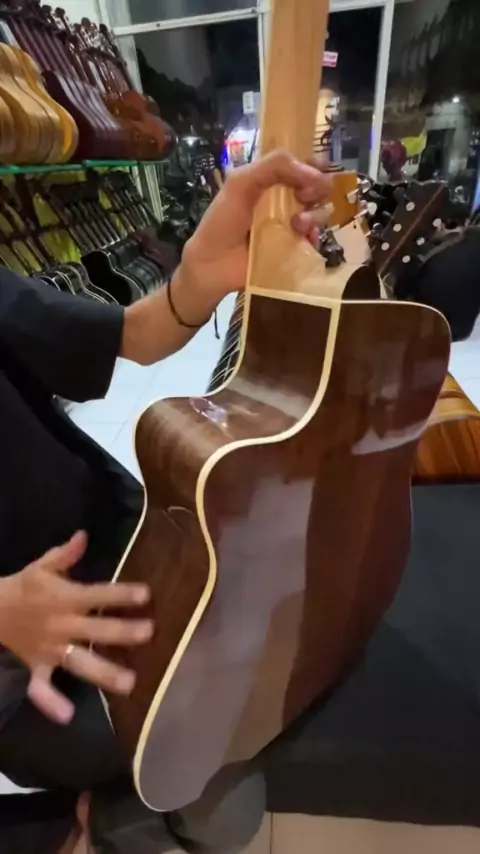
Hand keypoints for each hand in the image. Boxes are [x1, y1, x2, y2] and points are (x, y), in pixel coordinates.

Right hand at [0, 532, 152, 723]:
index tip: (146, 595)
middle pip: (96, 630)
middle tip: (149, 633)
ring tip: (129, 683)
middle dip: (122, 632)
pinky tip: (67, 716)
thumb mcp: (42, 566)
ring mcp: (50, 650)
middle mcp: (62, 625)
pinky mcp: (37, 668)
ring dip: (103, 672)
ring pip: (80, 662)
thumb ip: (65, 554)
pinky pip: (41, 688)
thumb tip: (83, 535)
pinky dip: (50, 702)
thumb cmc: (24, 587)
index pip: (98, 595)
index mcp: (66, 598)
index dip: (121, 595)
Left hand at [174, 150, 330, 320]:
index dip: (313, 165)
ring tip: (298, 223)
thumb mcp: (241, 182)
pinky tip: (303, 238)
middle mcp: (285, 201)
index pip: (303, 164)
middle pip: (318, 187)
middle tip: (303, 196)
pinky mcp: (295, 249)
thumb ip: (274, 166)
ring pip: (321, 212)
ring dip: (315, 214)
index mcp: (272, 181)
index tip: (313, 170)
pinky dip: (314, 236)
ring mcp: (292, 226)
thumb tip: (315, 173)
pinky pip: (317, 239)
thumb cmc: (223, 221)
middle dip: (318, 188)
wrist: (214, 263)